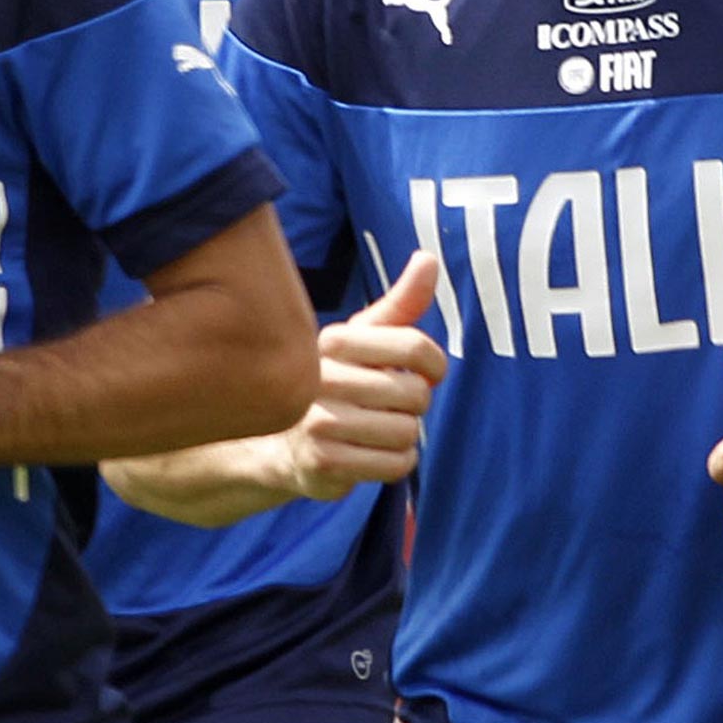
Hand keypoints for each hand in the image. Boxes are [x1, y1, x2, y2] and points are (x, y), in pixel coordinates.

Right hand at [281, 252, 447, 501]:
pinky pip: (395, 465)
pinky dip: (397, 462)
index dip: (434, 364)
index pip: (413, 346)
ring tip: (378, 429)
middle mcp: (321, 377)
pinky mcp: (323, 462)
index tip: (426, 371)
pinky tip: (374, 453)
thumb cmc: (340, 382)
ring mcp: (319, 421)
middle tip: (390, 405)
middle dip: (414, 404)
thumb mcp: (366, 338)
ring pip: (406, 432)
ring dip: (404, 436)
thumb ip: (401, 302)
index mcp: (334, 341)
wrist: (287, 445)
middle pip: (414, 394)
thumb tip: (427, 258)